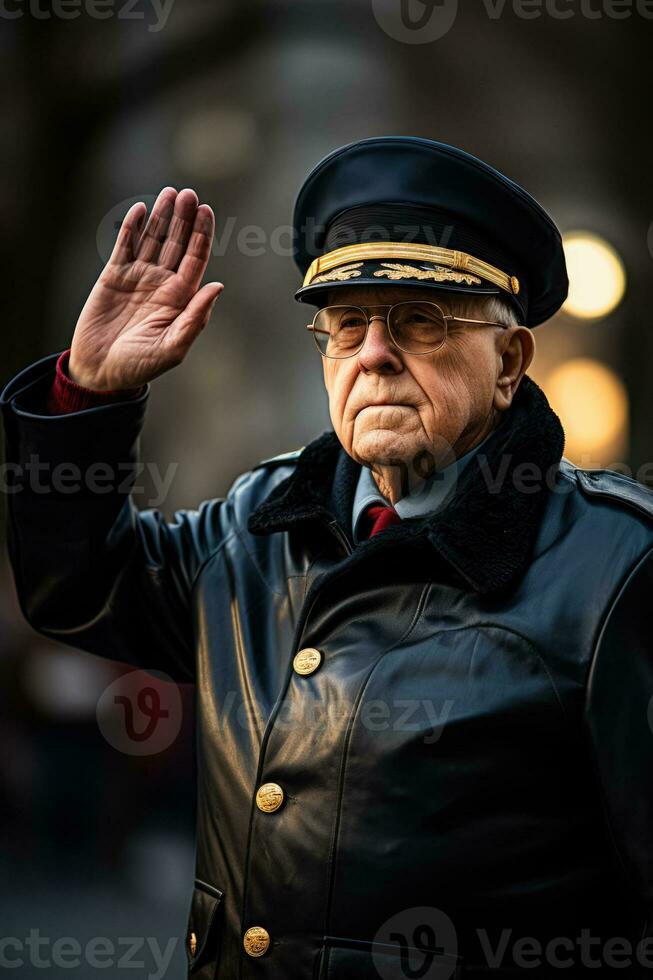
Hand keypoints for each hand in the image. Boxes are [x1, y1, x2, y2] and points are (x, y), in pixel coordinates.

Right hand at [68, 187, 222, 389]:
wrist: (101, 371)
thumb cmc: (140, 366)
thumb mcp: (173, 347)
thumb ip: (195, 318)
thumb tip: (218, 286)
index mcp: (180, 298)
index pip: (195, 259)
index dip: (201, 235)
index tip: (206, 211)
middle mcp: (161, 283)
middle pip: (176, 243)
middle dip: (183, 219)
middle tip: (188, 194)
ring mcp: (138, 277)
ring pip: (152, 239)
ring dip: (161, 216)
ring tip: (170, 194)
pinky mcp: (113, 276)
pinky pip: (124, 246)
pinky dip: (132, 228)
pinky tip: (141, 210)